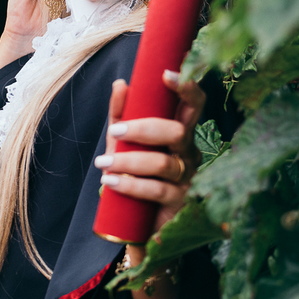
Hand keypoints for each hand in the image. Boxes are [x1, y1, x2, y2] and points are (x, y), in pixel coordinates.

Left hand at [96, 70, 206, 236]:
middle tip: (116, 131)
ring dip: (130, 161)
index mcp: (181, 133)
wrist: (136, 224)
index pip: (194, 106)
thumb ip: (121, 114)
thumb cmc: (134, 176)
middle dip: (145, 128)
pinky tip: (111, 182)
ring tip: (104, 163)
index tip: (166, 75)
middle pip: (178, 132)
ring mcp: (188, 179)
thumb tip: (121, 84)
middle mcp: (190, 153)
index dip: (186, 89)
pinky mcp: (181, 203)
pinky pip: (157, 190)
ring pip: (164, 163)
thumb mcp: (123, 144)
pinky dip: (131, 185)